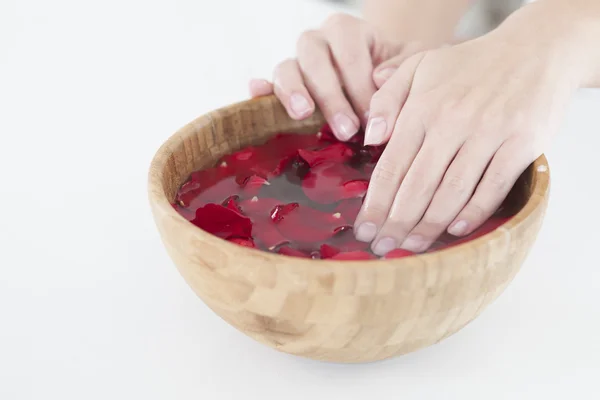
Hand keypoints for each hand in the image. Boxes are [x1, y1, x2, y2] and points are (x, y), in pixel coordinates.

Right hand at [248, 13, 427, 140]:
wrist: (379, 81)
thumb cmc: (396, 73)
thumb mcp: (413, 64)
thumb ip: (404, 66)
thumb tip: (380, 76)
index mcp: (347, 31)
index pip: (348, 49)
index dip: (358, 82)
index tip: (373, 116)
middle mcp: (317, 42)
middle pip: (313, 57)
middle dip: (331, 95)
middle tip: (348, 129)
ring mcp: (297, 63)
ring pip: (286, 68)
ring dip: (294, 92)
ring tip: (304, 115)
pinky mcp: (283, 86)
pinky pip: (267, 84)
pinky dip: (260, 91)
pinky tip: (258, 95)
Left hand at [354, 16, 584, 254]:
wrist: (535, 50)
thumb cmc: (469, 64)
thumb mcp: (419, 66)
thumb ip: (387, 100)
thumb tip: (370, 138)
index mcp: (423, 108)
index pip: (392, 166)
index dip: (375, 203)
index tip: (363, 229)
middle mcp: (453, 122)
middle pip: (417, 186)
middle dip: (396, 223)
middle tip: (383, 248)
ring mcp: (489, 134)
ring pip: (452, 191)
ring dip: (429, 225)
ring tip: (411, 247)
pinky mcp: (521, 144)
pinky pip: (492, 187)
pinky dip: (473, 212)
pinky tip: (454, 230)